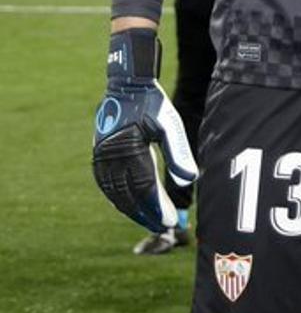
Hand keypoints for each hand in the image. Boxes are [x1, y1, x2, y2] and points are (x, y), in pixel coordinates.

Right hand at [92, 28, 197, 231]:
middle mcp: (111, 157)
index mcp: (130, 150)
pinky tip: (130, 205)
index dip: (157, 207)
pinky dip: (119, 198)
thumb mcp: (170, 124)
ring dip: (132, 210)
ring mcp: (101, 158)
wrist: (126, 85)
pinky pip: (107, 185)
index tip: (171, 221)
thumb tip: (190, 179)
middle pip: (129, 196)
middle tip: (164, 227)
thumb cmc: (153, 103)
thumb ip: (179, 152)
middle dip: (146, 214)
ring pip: (115, 194)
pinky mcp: (98, 156)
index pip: (145, 188)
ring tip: (149, 221)